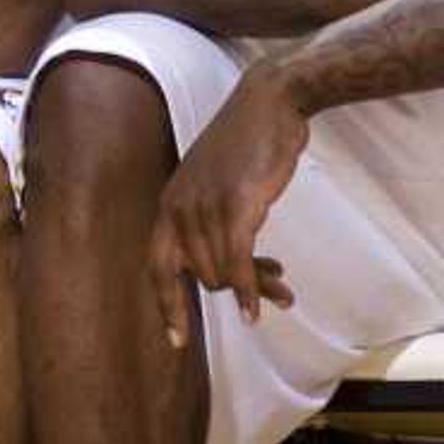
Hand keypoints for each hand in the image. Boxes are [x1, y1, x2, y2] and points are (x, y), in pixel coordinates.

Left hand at [150, 62, 310, 342]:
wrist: (272, 102)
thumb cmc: (251, 143)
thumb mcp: (218, 185)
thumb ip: (212, 224)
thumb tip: (224, 272)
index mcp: (169, 204)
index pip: (158, 267)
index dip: (167, 305)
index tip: (176, 342)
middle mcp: (178, 209)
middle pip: (200, 277)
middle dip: (234, 293)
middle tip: (274, 295)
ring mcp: (204, 208)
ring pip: (221, 274)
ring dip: (255, 288)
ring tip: (284, 288)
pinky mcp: (234, 206)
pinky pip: (236, 265)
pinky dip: (248, 291)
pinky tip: (260, 310)